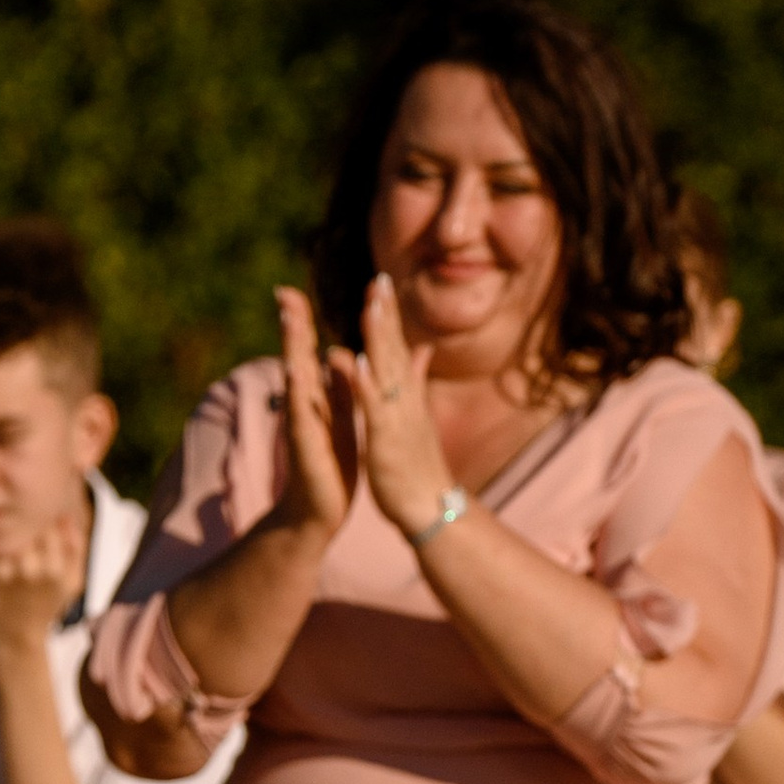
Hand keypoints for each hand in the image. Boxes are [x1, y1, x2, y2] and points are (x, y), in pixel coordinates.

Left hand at [0, 515, 86, 671]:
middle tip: (18, 548)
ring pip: (2, 536)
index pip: (47, 527)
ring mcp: (2, 572)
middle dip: (20, 533)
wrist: (15, 642)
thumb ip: (75, 549)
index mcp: (55, 570)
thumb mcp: (71, 583)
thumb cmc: (45, 608)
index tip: (37, 540)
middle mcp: (29, 569)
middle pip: (23, 530)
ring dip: (2, 541)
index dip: (41, 528)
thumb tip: (65, 515)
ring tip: (5, 560)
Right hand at [269, 288, 359, 544]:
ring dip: (291, 346)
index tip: (293, 290)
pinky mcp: (305, 442)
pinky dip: (298, 388)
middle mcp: (303, 404)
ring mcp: (301, 421)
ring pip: (295, 376)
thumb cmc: (330, 465)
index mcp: (316, 396)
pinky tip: (294, 368)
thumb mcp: (341, 417)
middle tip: (283, 291)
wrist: (319, 511)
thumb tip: (339, 355)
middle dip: (292, 323)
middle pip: (295, 354)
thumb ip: (340, 386)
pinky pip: (301, 411)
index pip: (307, 350)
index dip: (302, 321)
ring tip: (288, 316)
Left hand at [327, 274, 453, 536]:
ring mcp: (398, 416)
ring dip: (379, 338)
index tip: (381, 282)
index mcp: (407, 395)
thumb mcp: (416, 415)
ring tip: (370, 305)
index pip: (398, 346)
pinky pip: (374, 405)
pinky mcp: (386, 437)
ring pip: (387, 370)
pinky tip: (354, 360)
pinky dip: (365, 381)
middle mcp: (405, 399)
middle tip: (379, 278)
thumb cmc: (418, 463)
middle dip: (386, 313)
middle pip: (395, 349)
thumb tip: (422, 349)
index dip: (390, 315)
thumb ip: (417, 379)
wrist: (429, 505)